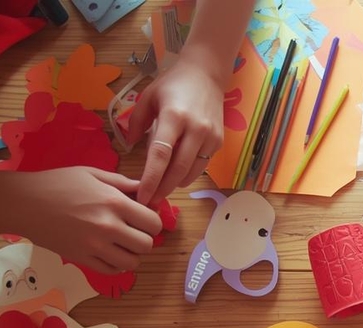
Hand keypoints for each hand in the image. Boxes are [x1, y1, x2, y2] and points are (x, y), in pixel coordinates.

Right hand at [4, 167, 162, 272]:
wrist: (24, 202)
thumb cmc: (58, 184)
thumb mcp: (92, 174)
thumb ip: (123, 183)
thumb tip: (147, 191)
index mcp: (115, 203)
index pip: (154, 223)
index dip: (152, 222)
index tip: (143, 220)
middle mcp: (108, 227)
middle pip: (147, 245)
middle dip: (144, 239)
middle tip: (132, 233)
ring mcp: (95, 245)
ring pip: (132, 263)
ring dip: (131, 255)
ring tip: (122, 245)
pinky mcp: (82, 258)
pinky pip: (112, 271)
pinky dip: (116, 265)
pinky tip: (110, 254)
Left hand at [127, 56, 224, 204]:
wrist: (207, 74)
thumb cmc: (173, 84)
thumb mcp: (148, 96)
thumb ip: (136, 122)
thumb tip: (130, 146)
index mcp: (174, 117)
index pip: (160, 155)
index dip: (150, 178)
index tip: (141, 195)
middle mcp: (195, 130)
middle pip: (177, 170)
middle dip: (162, 189)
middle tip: (149, 203)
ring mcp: (210, 138)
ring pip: (191, 172)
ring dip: (174, 185)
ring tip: (159, 191)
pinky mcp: (218, 143)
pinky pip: (200, 166)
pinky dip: (186, 174)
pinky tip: (175, 176)